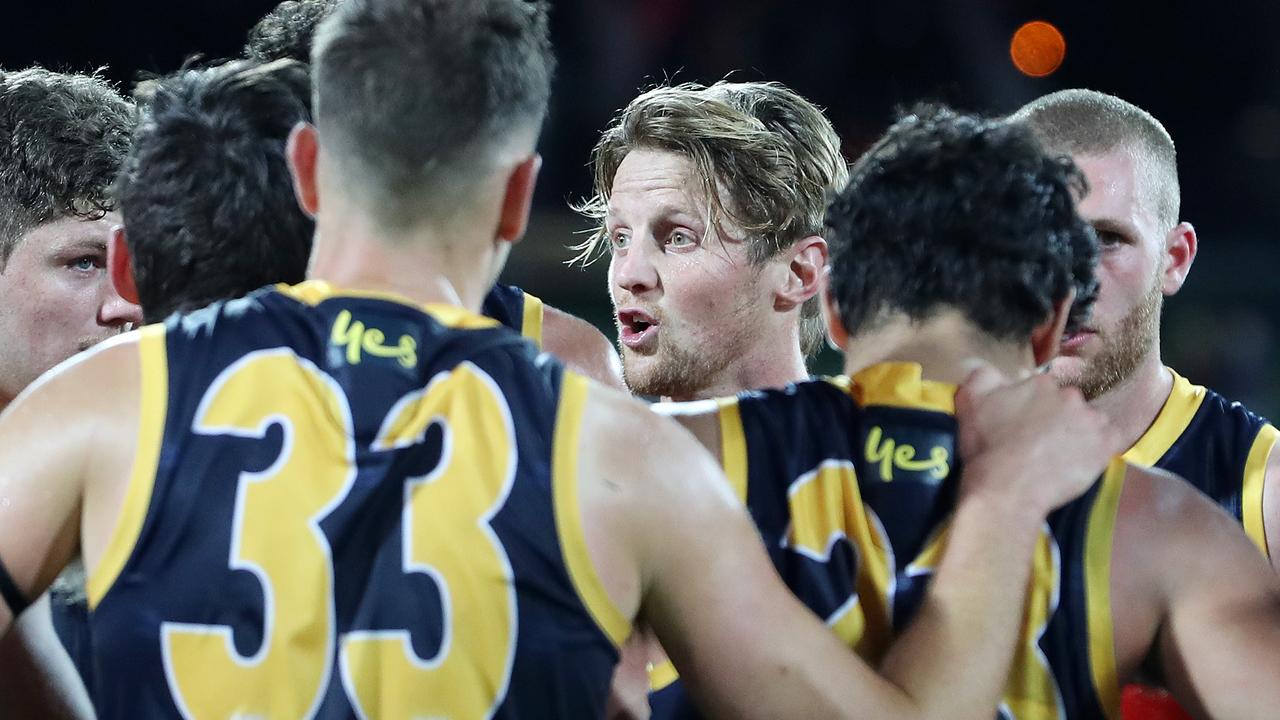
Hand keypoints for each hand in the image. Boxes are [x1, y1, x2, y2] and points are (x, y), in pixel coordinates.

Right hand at [954, 363, 1121, 515]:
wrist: (1008, 487)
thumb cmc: (987, 446)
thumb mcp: (970, 401)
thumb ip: (982, 375)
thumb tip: (991, 368)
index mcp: (1040, 384)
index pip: (1042, 389)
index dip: (1031, 406)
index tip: (1023, 423)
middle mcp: (1070, 396)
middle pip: (1067, 403)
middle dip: (1056, 418)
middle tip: (1039, 441)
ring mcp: (1090, 421)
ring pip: (1089, 421)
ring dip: (1078, 432)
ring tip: (1060, 453)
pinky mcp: (1105, 446)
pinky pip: (1111, 439)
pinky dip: (1100, 447)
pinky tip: (1082, 458)